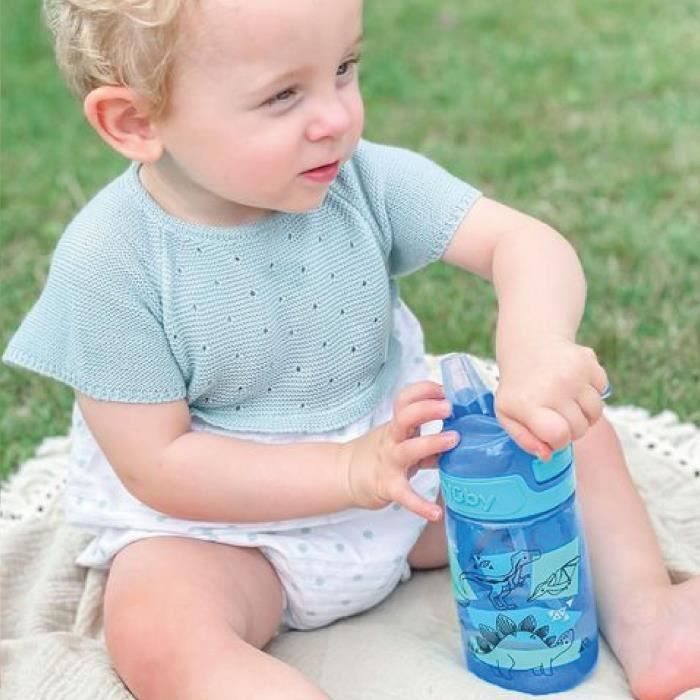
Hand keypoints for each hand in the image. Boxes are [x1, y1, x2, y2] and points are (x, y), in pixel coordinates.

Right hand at [338, 381, 458, 521]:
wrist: (347, 475)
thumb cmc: (383, 454)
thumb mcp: (402, 439)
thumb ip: (427, 436)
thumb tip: (461, 430)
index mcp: (396, 426)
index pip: (404, 399)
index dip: (423, 390)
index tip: (442, 389)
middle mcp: (392, 440)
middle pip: (405, 417)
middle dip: (427, 409)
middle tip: (449, 407)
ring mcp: (390, 463)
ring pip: (408, 449)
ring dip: (432, 442)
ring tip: (454, 439)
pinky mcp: (389, 486)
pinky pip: (405, 496)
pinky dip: (420, 505)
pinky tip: (436, 513)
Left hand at [495, 337, 608, 458]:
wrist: (529, 345)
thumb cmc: (519, 387)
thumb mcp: (507, 414)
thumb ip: (524, 439)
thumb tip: (547, 455)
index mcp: (528, 403)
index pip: (560, 436)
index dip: (559, 441)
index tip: (551, 432)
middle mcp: (552, 387)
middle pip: (580, 428)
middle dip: (571, 428)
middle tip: (556, 414)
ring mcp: (573, 373)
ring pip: (596, 413)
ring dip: (584, 413)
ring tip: (566, 401)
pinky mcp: (589, 362)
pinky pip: (603, 391)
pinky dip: (593, 393)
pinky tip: (574, 385)